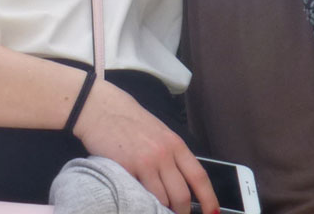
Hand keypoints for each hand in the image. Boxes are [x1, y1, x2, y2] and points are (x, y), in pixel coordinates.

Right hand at [71, 78, 215, 213]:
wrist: (101, 109)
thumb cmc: (129, 121)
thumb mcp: (159, 133)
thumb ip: (172, 155)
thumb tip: (182, 182)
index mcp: (176, 144)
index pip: (199, 177)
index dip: (209, 199)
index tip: (212, 212)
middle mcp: (164, 154)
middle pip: (182, 195)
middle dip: (181, 212)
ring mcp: (146, 162)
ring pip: (162, 199)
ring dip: (160, 209)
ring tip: (156, 209)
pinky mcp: (127, 169)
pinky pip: (140, 195)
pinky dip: (142, 202)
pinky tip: (139, 200)